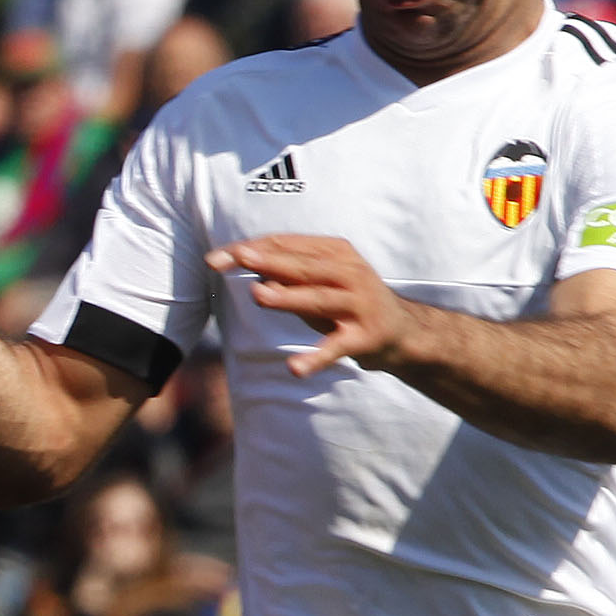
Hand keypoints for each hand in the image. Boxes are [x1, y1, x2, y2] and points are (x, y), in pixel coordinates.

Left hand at [210, 234, 418, 378]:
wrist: (401, 332)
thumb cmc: (347, 302)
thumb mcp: (319, 283)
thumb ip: (288, 276)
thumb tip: (251, 269)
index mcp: (336, 253)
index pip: (286, 246)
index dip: (250, 251)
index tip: (213, 259)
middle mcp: (350, 273)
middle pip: (303, 266)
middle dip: (269, 262)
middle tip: (239, 258)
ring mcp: (358, 304)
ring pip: (319, 299)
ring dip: (289, 298)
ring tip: (259, 296)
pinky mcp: (364, 338)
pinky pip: (335, 349)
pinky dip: (315, 359)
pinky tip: (294, 369)